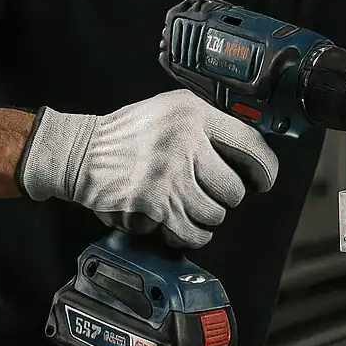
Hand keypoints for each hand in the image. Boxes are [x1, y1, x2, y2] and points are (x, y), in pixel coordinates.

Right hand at [17, 91, 278, 248]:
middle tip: (210, 194)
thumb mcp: (171, 110)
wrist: (80, 153)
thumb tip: (250, 153)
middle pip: (233, 187)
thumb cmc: (128, 134)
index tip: (265, 179)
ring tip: (189, 206)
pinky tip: (182, 225)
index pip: (249, 142)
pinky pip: (191, 232)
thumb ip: (208, 124)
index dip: (265, 167)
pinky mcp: (154, 205)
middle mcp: (184, 141)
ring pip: (214, 214)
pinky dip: (191, 235)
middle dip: (226, 197)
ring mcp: (169, 175)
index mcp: (192, 114)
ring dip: (205, 217)